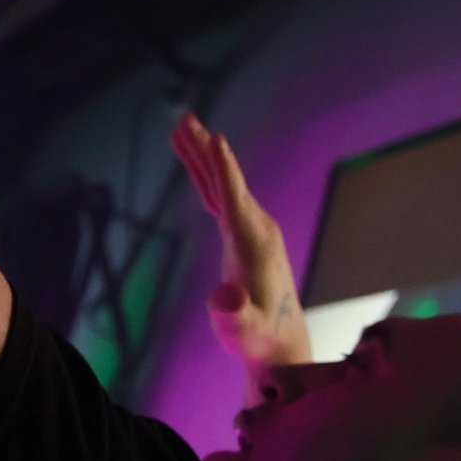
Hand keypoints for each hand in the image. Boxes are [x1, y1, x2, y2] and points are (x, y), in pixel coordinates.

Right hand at [173, 113, 309, 372]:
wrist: (279, 341)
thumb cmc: (257, 336)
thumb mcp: (242, 329)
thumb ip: (233, 314)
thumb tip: (222, 299)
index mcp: (254, 242)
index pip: (235, 198)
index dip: (224, 169)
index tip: (216, 138)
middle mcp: (255, 228)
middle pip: (226, 180)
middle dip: (206, 149)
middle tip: (186, 118)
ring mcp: (250, 229)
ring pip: (221, 184)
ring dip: (201, 155)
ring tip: (181, 127)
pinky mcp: (241, 234)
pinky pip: (220, 195)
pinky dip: (205, 175)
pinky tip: (194, 161)